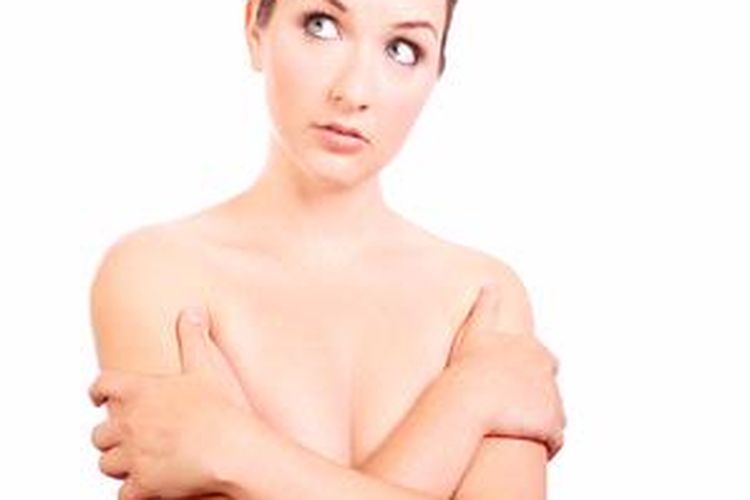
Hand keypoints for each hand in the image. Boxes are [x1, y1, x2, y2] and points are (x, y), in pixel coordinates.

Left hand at [89, 306, 258, 498]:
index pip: (101, 386)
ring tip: (136, 462)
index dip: (97, 391)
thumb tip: (192, 310)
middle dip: (112, 436)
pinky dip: (133, 492)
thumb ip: (193, 336)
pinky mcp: (143, 485)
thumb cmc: (221, 408)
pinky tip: (147, 487)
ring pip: (107, 464)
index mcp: (137, 391)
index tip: (97, 397)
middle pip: (98, 433)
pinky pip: (124, 494)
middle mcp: (128, 424)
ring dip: (119, 463)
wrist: (232, 450)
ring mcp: (133, 457)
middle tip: (128, 436)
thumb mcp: (207, 365)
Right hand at [443, 283, 565, 458]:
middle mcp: (550, 374)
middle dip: (537, 400)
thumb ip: (485, 305)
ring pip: (554, 414)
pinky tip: (528, 444)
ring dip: (540, 422)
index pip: (545, 362)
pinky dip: (546, 442)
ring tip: (519, 430)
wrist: (469, 399)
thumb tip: (488, 283)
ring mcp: (552, 399)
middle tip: (515, 411)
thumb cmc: (467, 367)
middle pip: (550, 390)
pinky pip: (555, 438)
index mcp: (535, 351)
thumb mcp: (476, 331)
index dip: (530, 376)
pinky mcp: (552, 424)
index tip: (513, 387)